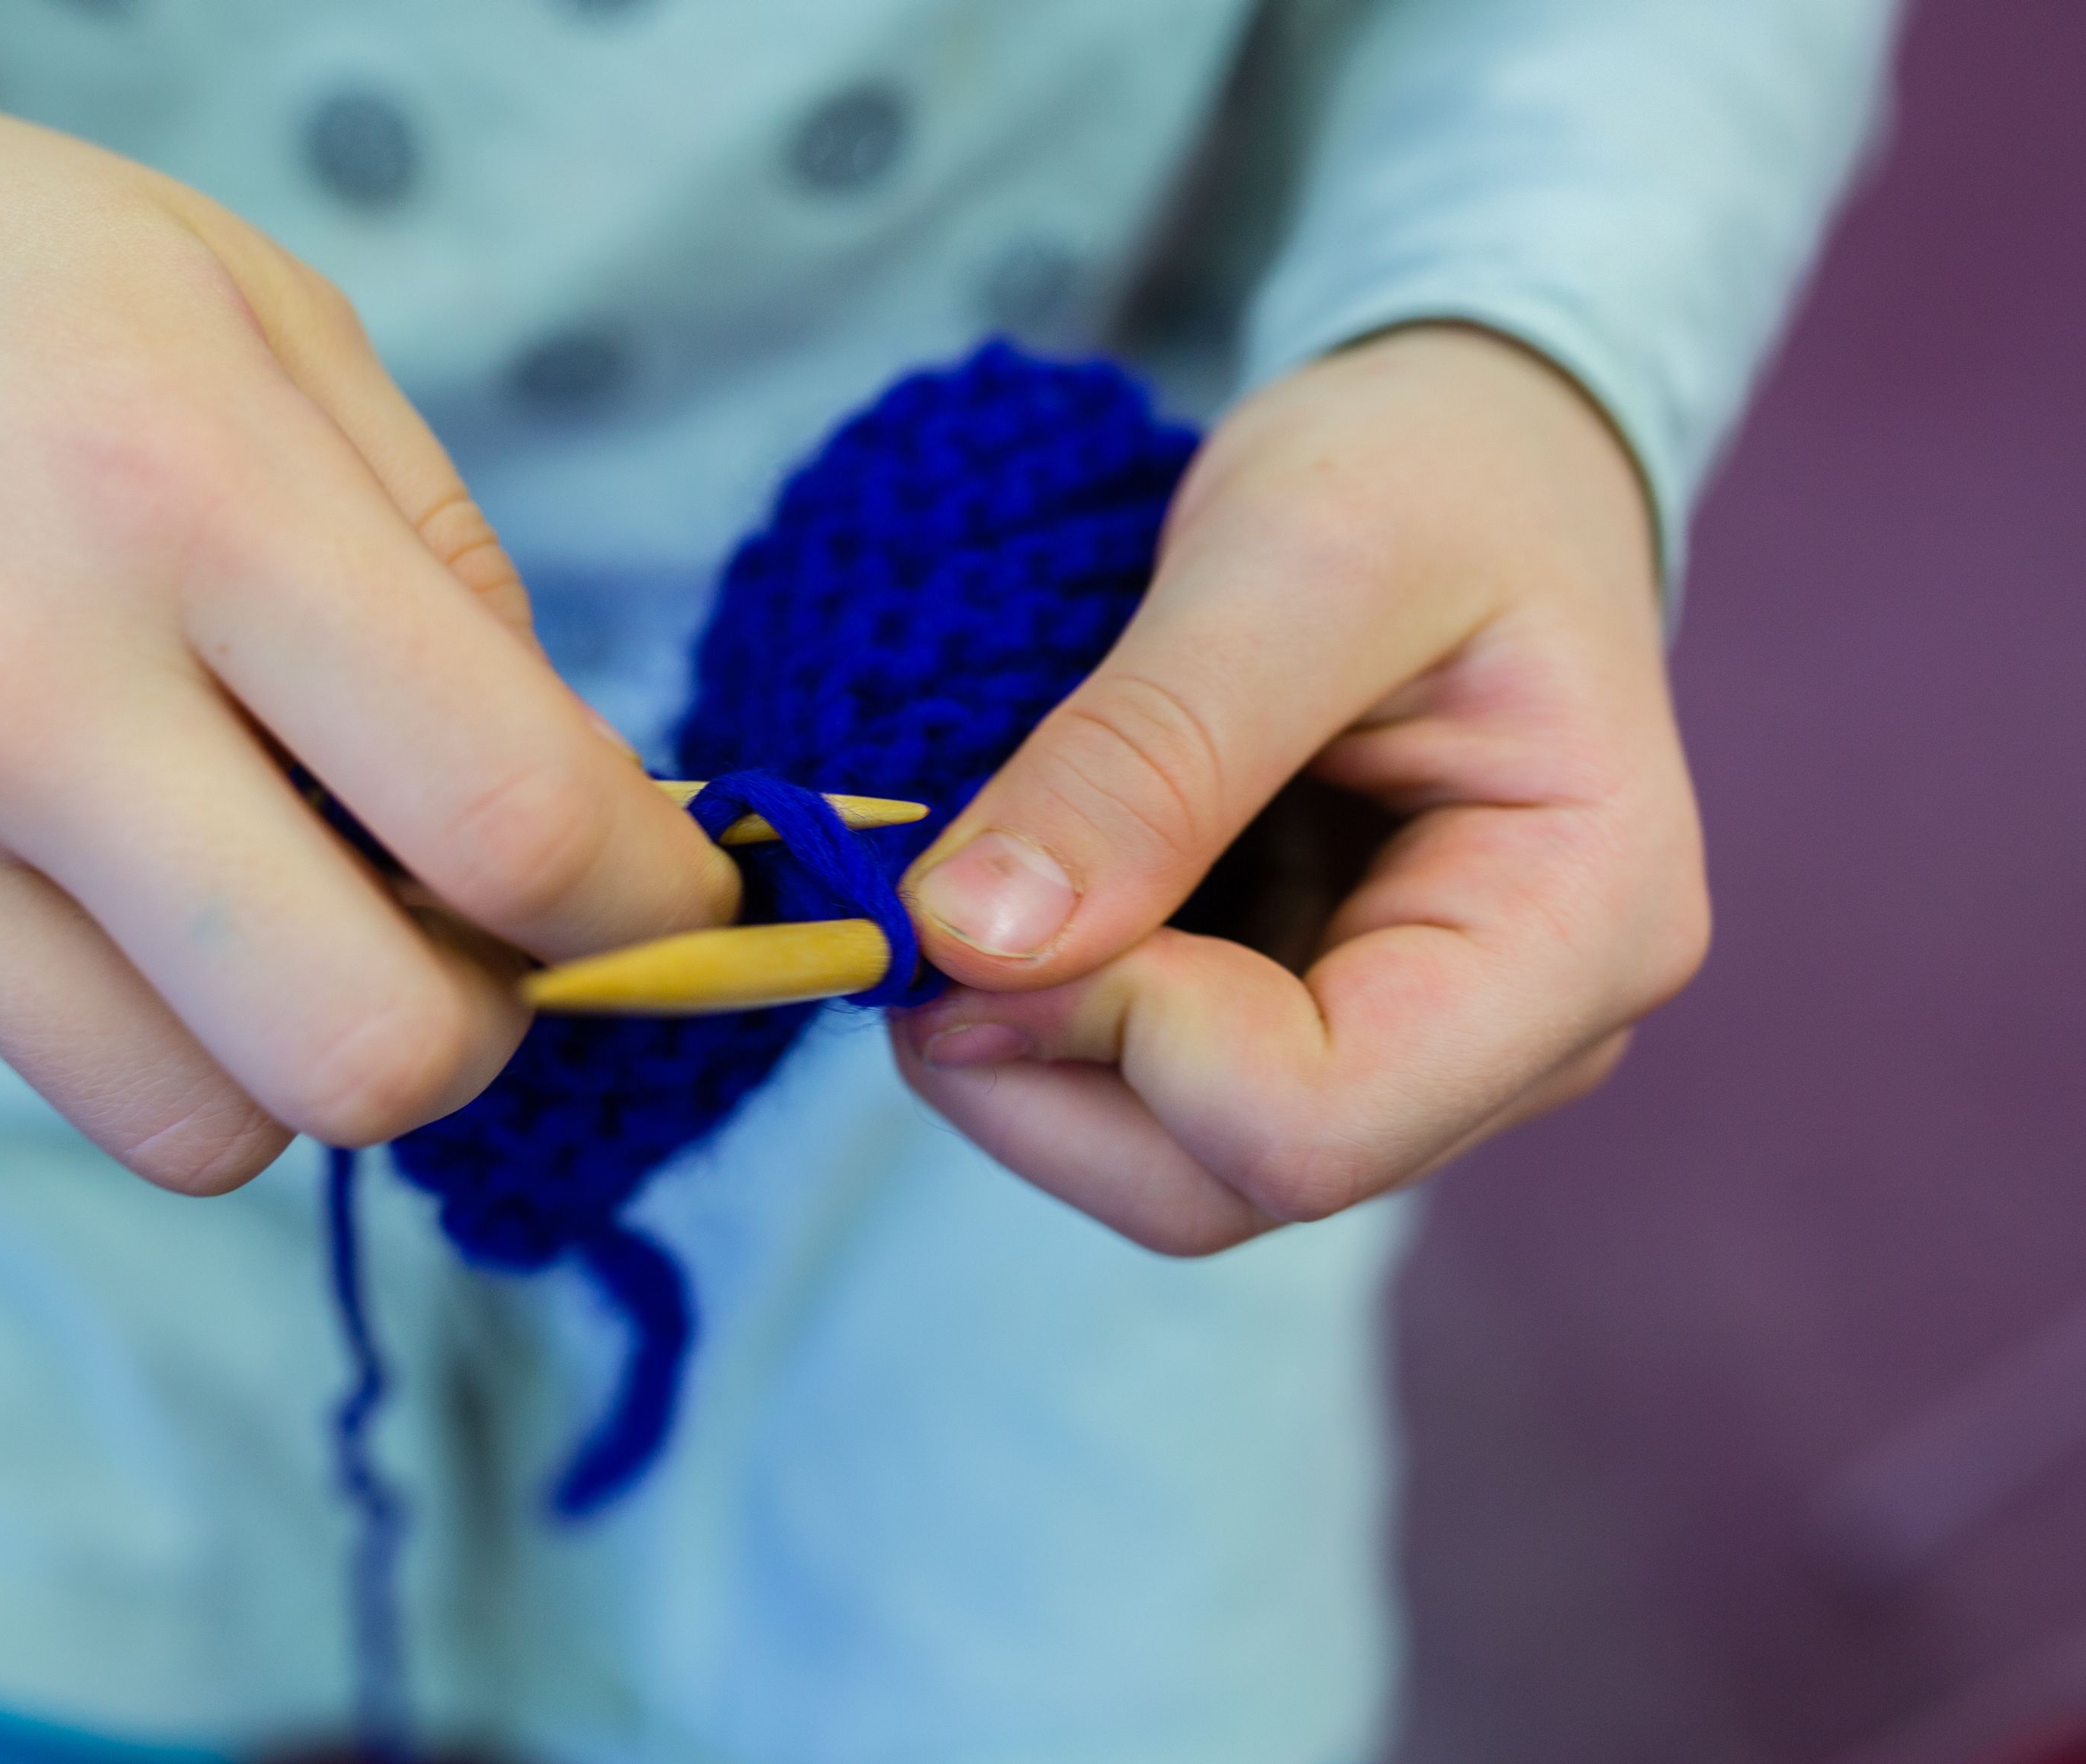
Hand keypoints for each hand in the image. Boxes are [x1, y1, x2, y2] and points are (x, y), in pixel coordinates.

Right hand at [0, 39, 736, 1191]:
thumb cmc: (6, 295)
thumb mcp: (277, 333)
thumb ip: (454, 589)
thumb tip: (580, 831)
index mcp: (185, 493)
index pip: (505, 816)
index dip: (645, 902)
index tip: (665, 892)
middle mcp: (10, 689)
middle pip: (362, 1055)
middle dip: (480, 1028)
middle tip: (472, 931)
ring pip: (198, 1129)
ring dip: (294, 1049)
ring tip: (277, 894)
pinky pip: (37, 1060)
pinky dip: (121, 1001)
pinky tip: (84, 849)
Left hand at [891, 326, 1707, 1254]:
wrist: (1476, 459)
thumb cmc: (1432, 476)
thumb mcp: (1295, 558)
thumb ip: (1145, 756)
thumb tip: (969, 944)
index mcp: (1581, 933)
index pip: (1312, 1124)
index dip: (1109, 1035)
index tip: (974, 900)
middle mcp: (1523, 1039)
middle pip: (1228, 1182)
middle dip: (1036, 1071)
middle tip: (919, 914)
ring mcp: (1425, 1051)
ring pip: (1173, 1164)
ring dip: (1025, 1052)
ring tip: (966, 886)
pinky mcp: (1329, 1026)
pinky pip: (1157, 1097)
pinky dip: (1050, 1019)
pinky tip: (1028, 895)